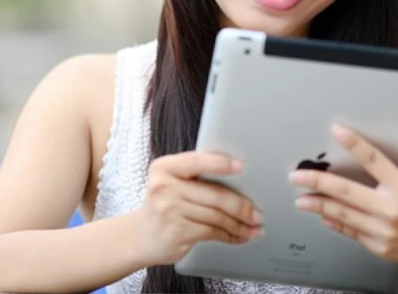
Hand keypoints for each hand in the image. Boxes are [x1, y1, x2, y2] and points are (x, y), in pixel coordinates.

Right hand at [135, 151, 263, 265]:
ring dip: (239, 224)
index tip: (241, 166)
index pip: (197, 161)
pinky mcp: (176, 232)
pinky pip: (211, 232)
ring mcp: (169, 211)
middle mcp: (164, 187)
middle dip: (241, 205)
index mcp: (164, 167)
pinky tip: (239, 236)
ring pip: (216, 216)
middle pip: (213, 194)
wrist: (140, 236)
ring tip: (253, 226)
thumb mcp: (171, 180)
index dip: (220, 163)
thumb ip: (195, 173)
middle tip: (257, 212)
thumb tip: (238, 175)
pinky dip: (229, 235)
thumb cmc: (164, 202)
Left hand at [288, 105, 397, 274]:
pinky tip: (322, 215)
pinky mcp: (381, 248)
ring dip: (320, 205)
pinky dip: (336, 223)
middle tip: (296, 175)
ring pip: (344, 215)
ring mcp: (384, 232)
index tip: (336, 130)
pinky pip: (352, 232)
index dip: (354, 143)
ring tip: (300, 198)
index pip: (374, 160)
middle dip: (319, 182)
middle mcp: (392, 211)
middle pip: (348, 192)